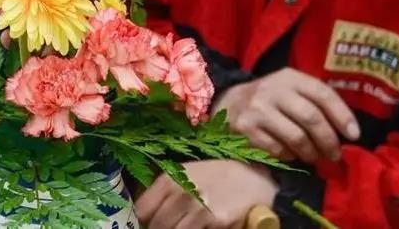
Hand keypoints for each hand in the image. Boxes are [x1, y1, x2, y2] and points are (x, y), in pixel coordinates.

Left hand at [135, 160, 277, 228]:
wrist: (255, 181)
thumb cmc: (219, 178)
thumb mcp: (188, 175)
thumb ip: (165, 192)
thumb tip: (145, 215)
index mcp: (170, 179)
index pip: (142, 210)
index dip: (145, 221)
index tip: (152, 224)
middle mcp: (181, 193)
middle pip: (157, 226)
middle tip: (173, 225)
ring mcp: (198, 209)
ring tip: (190, 224)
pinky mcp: (216, 222)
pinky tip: (205, 227)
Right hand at [213, 67, 359, 162]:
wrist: (226, 102)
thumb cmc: (269, 99)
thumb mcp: (290, 89)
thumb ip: (314, 101)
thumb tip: (347, 130)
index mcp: (289, 77)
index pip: (322, 93)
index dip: (342, 115)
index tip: (354, 135)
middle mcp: (273, 90)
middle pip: (311, 118)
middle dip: (328, 141)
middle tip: (335, 155)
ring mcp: (257, 110)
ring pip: (296, 137)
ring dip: (311, 153)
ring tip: (314, 157)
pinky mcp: (246, 129)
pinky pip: (277, 149)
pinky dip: (288, 156)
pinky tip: (289, 154)